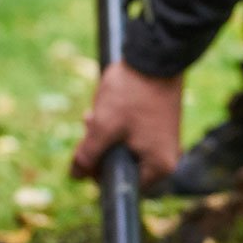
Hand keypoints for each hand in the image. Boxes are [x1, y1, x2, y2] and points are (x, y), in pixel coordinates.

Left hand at [71, 61, 183, 188]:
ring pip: (126, 148)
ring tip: (93, 114)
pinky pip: (135, 135)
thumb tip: (75, 175)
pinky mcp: (161, 125)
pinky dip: (118, 126)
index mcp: (158, 166)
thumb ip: (87, 155)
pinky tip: (106, 108)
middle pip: (123, 166)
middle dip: (100, 149)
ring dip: (105, 135)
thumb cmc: (131, 95)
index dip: (98, 173)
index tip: (85, 155)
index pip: (122, 185)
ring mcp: (165, 140)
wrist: (155, 57)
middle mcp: (167, 157)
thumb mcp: (103, 127)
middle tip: (88, 126)